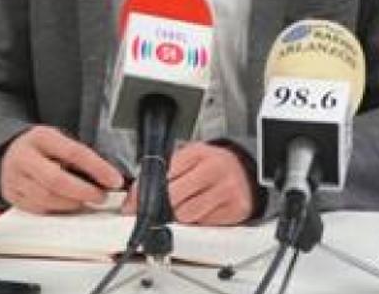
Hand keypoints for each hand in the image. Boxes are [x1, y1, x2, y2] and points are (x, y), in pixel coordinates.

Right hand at [0, 126, 124, 213]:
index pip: (73, 152)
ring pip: (47, 198)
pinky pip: (38, 209)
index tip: (114, 179)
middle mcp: (24, 157)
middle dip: (84, 191)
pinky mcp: (12, 196)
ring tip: (86, 200)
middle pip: (56, 180)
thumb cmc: (40, 148)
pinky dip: (58, 210)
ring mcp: (14, 178)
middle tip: (101, 196)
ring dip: (72, 204)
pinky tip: (69, 206)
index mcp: (40, 137)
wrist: (8, 152)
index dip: (97, 168)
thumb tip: (107, 176)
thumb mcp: (57, 140)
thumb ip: (78, 156)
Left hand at [121, 142, 252, 225]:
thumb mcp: (188, 159)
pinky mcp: (235, 210)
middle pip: (173, 197)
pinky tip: (200, 211)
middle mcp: (214, 169)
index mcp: (198, 152)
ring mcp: (226, 190)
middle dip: (161, 206)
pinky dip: (197, 223)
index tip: (135, 203)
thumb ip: (163, 172)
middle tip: (156, 209)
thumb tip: (133, 200)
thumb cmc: (211, 165)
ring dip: (179, 217)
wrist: (245, 172)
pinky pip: (204, 225)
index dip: (146, 191)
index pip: (164, 174)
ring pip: (187, 215)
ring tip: (183, 207)